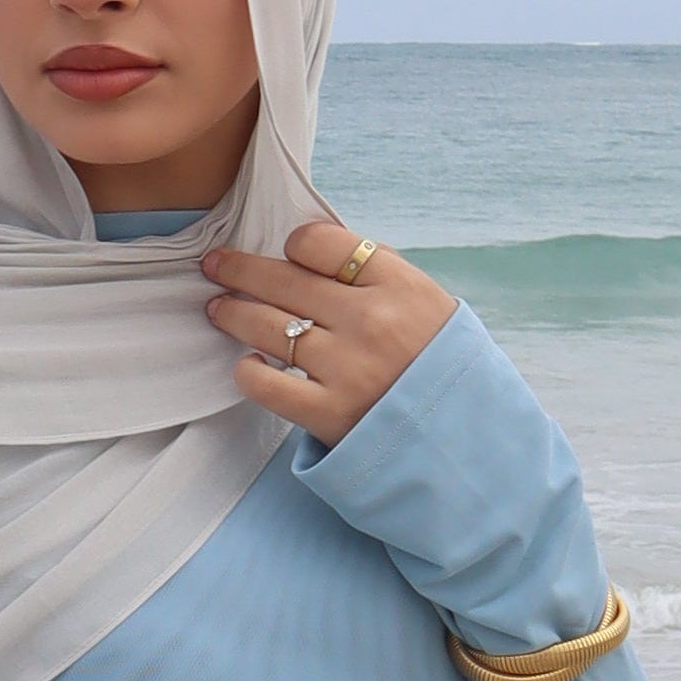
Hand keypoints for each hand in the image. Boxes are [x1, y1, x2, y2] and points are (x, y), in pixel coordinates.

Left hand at [202, 218, 453, 447]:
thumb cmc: (438, 363)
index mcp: (398, 285)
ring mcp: (347, 368)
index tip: (286, 255)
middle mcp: (370, 321)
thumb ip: (377, 276)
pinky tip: (250, 364)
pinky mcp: (329, 414)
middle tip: (215, 265)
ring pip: (266, 326)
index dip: (295, 245)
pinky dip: (249, 371)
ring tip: (218, 309)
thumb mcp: (428, 304)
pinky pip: (266, 384)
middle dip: (239, 269)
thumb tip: (314, 253)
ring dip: (232, 313)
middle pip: (284, 279)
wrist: (465, 437)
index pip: (321, 243)